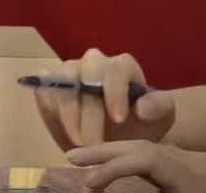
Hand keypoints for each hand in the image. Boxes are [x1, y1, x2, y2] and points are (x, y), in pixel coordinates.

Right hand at [34, 48, 175, 149]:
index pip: (115, 69)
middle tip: (94, 143)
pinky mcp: (49, 85)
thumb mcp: (161, 117)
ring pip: (60, 81)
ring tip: (78, 143)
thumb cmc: (143, 122)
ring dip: (67, 115)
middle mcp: (92, 62)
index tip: (118, 119)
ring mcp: (68, 72)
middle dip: (88, 112)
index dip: (114, 92)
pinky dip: (52, 113)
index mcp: (121, 66)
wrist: (122, 134)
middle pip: (84, 75)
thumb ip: (158, 107)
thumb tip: (140, 108)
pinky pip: (44, 92)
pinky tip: (64, 133)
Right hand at [67, 141, 205, 192]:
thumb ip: (146, 192)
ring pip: (154, 149)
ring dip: (118, 154)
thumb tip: (107, 189)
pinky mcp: (205, 171)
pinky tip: (121, 166)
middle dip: (107, 151)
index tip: (89, 184)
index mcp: (197, 176)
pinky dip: (137, 162)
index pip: (146, 158)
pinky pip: (164, 159)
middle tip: (72, 157)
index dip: (113, 166)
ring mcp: (204, 166)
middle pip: (146, 147)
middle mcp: (199, 164)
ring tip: (88, 161)